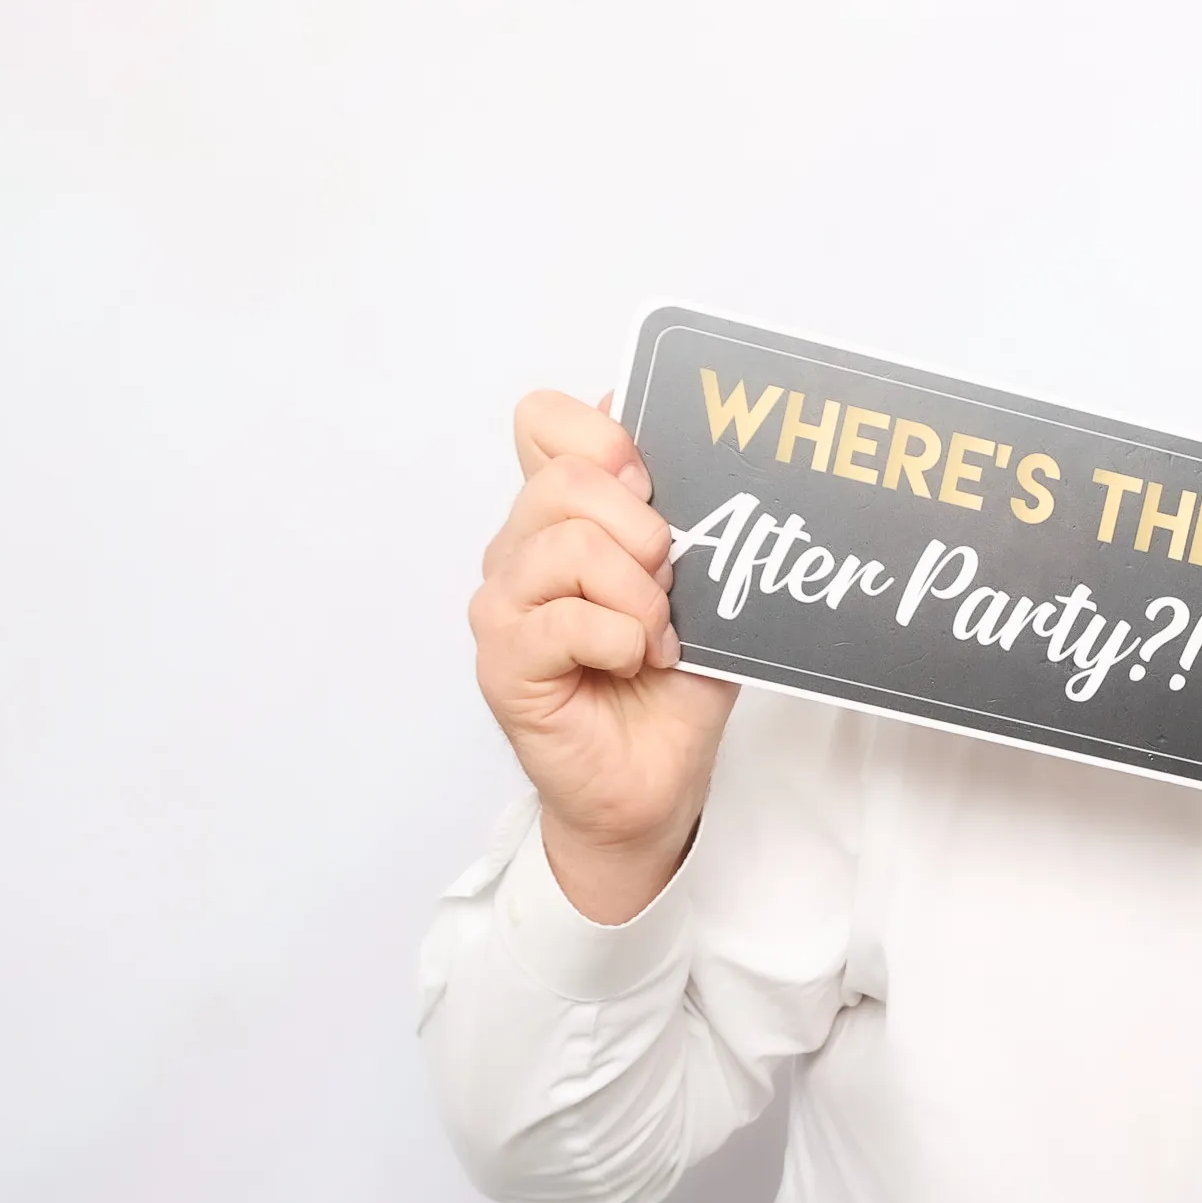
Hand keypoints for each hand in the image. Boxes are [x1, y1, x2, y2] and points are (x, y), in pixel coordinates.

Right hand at [468, 390, 733, 921]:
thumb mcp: (698, 584)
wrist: (656, 781)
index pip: (544, 421)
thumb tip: (649, 421)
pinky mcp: (505, 662)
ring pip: (571, 548)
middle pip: (569, 481)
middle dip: (644, 532)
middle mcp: (519, 552)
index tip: (651, 487)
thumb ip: (678, 508)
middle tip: (669, 588)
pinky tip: (634, 663)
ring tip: (656, 637)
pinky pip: (567, 620)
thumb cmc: (671, 683)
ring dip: (639, 597)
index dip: (602, 437)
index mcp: (560, 518)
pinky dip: (622, 640)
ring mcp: (504, 605)